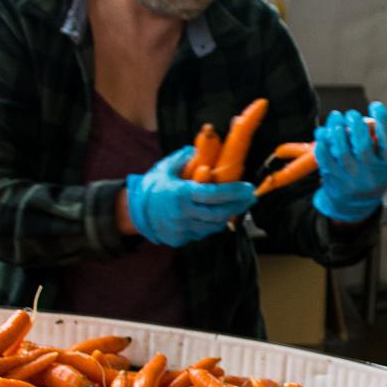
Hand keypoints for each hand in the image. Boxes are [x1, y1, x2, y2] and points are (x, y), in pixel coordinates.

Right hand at [125, 147, 255, 246]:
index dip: (234, 192)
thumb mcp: (166, 168)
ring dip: (228, 216)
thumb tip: (199, 147)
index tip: (248, 188)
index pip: (213, 194)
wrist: (135, 212)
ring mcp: (182, 229)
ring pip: (214, 226)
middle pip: (218, 213)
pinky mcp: (181, 239)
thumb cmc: (152, 187)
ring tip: (238, 206)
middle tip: (250, 198)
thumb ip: (184, 157)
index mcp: (180, 194)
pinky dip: (214, 225)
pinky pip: (203, 233)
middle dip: (238, 206)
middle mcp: (182, 213)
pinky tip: (220, 216)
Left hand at [312, 102, 386, 223]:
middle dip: (357, 125)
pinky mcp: (334, 178)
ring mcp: (350, 177)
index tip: (376, 105)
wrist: (354, 206)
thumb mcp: (385, 164)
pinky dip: (322, 143)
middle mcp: (370, 173)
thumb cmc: (371, 176)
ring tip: (336, 116)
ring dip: (337, 129)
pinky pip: (325, 158)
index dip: (383, 122)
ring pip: (342, 150)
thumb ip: (382, 143)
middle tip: (352, 114)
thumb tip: (377, 115)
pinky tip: (322, 131)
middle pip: (363, 146)